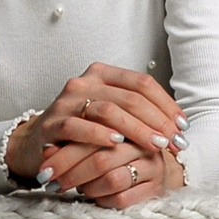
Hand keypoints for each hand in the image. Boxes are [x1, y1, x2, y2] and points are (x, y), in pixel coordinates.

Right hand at [5, 62, 185, 182]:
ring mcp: (66, 101)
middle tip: (173, 141)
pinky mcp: (51, 123)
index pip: (142, 83)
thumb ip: (137, 113)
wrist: (36, 144)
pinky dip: (99, 134)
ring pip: (108, 110)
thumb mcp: (110, 115)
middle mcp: (84, 82)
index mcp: (103, 74)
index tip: (182, 126)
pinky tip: (116, 143)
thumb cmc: (82, 131)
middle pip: (129, 97)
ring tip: (155, 145)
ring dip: (136, 129)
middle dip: (157, 121)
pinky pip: (77, 126)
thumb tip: (178, 125)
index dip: (166, 104)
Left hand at [43, 138, 184, 206]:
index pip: (94, 137)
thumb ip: (73, 140)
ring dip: (87, 187)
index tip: (45, 168)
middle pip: (102, 159)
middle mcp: (144, 140)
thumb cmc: (115, 150)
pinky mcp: (156, 185)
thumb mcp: (94, 140)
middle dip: (72, 174)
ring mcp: (153, 162)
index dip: (66, 153)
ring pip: (112, 179)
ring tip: (76, 188)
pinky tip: (94, 197)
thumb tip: (47, 152)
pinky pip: (122, 198)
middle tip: (51, 183)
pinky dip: (102, 200)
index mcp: (129, 121)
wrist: (149, 165)